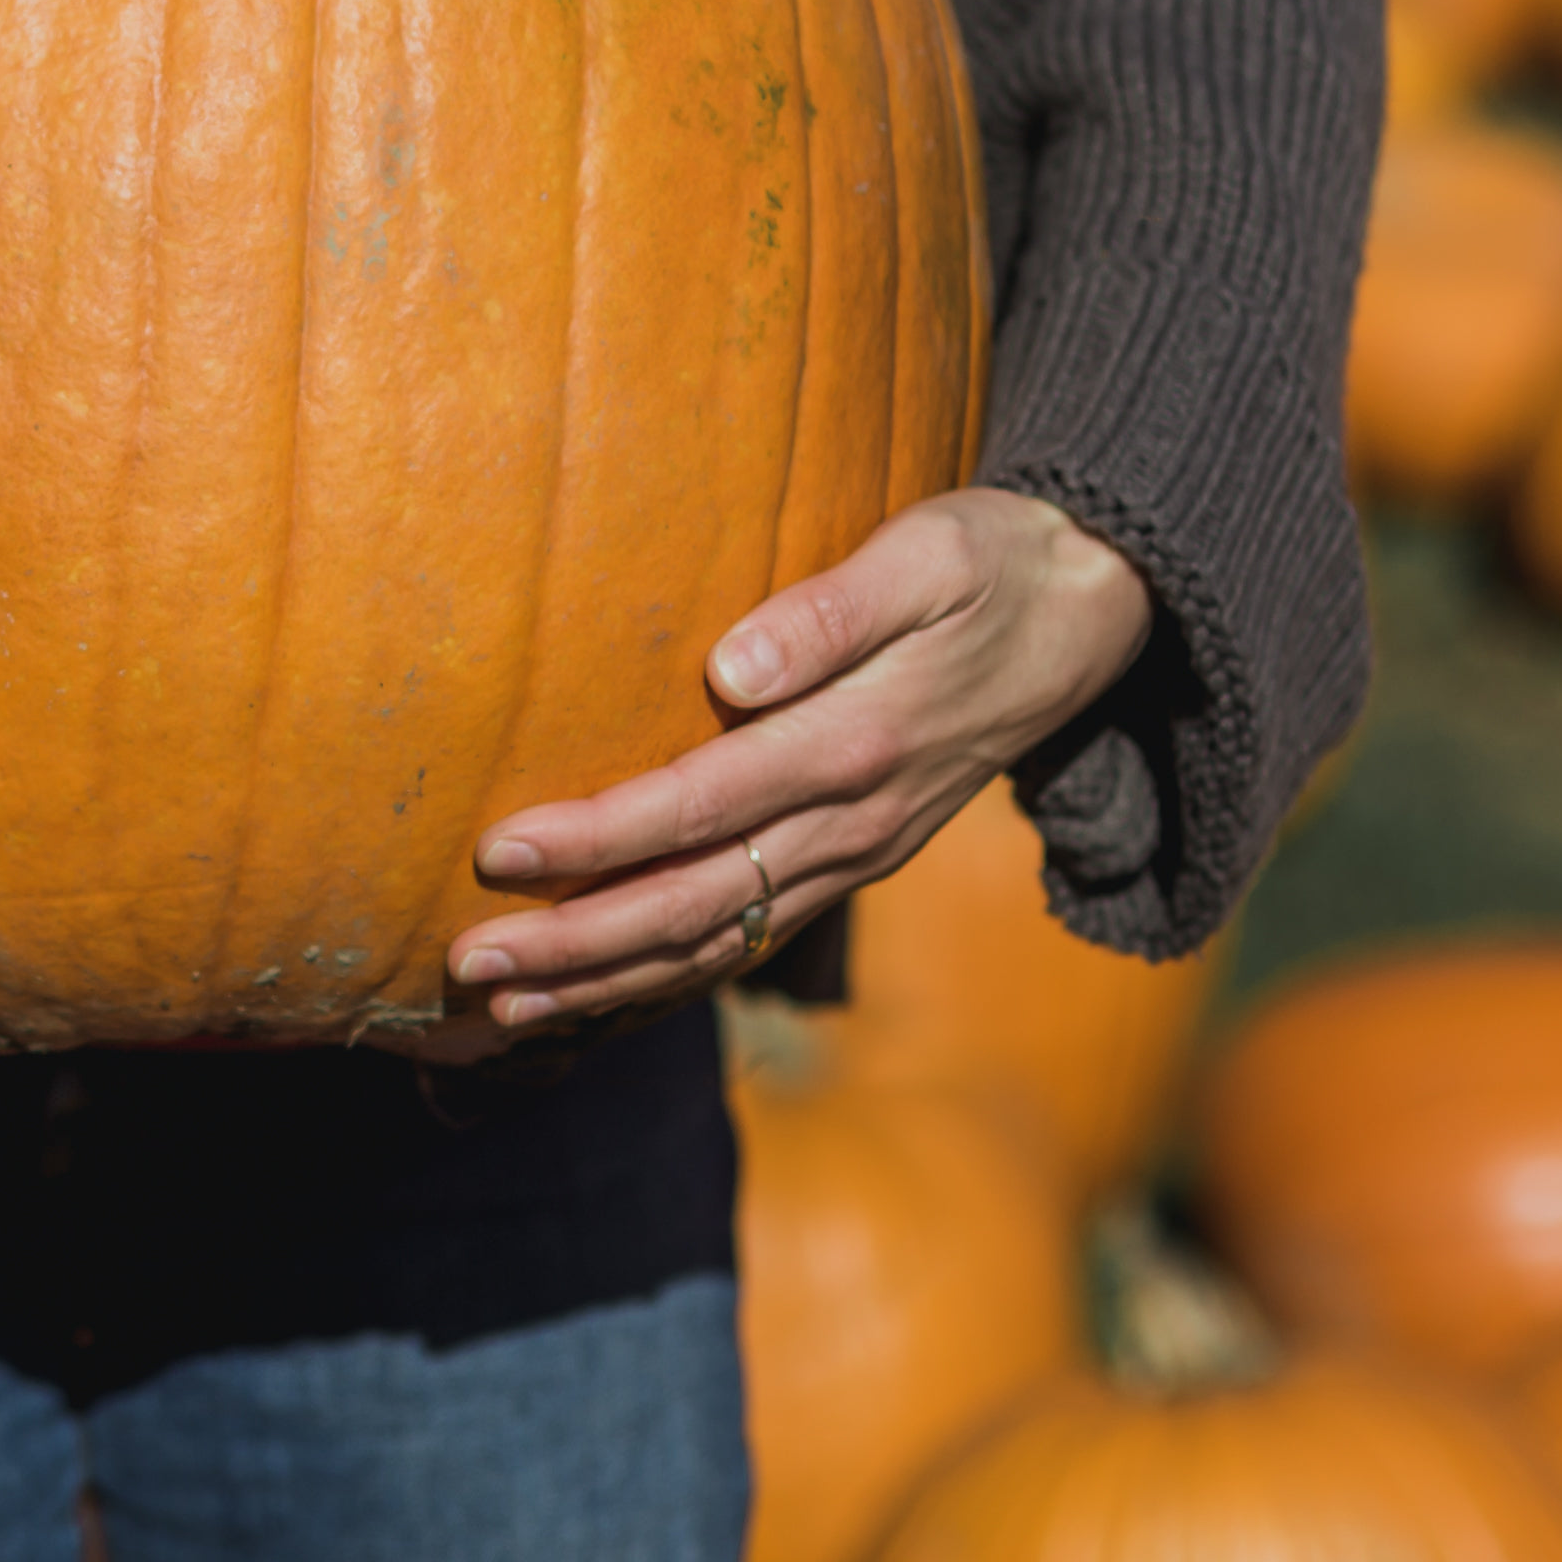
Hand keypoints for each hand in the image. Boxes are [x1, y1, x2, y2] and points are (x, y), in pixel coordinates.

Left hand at [435, 487, 1154, 1038]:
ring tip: (503, 1005)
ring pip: (718, 943)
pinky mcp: (854, 862)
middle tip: (468, 963)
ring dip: (608, 982)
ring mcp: (855, 855)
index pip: (697, 808)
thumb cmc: (992, 562)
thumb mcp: (927, 555)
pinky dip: (670, 981)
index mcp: (854, 744)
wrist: (1093, 611)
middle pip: (693, 904)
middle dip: (576, 943)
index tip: (498, 849)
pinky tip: (598, 996)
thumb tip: (729, 667)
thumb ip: (829, 612)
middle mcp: (852, 822)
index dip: (595, 838)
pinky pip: (752, 940)